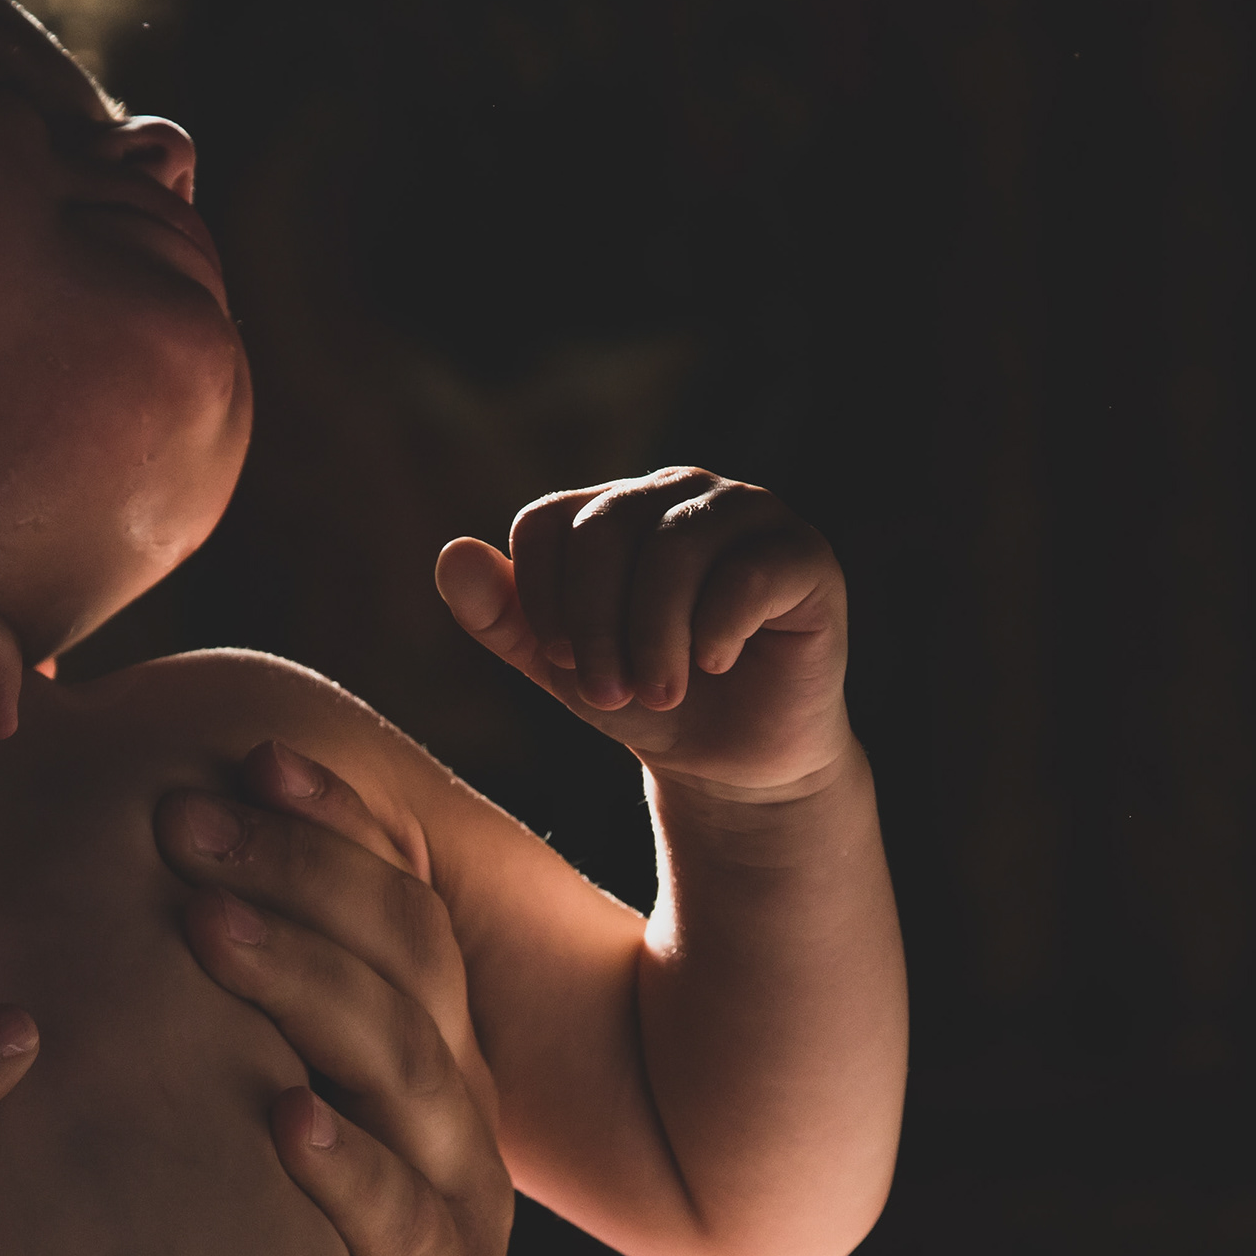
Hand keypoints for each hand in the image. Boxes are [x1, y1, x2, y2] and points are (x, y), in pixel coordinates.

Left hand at [156, 740, 511, 1255]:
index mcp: (422, 1047)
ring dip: (303, 984)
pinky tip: (284, 1124)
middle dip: (298, 874)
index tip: (249, 759)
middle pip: (403, 957)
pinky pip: (401, 1225)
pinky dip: (346, 1170)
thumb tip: (125, 878)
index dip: (337, 826)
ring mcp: (458, 1205)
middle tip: (182, 822)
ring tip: (205, 926)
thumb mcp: (261, 1124)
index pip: (402, 901)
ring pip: (403, 1064)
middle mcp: (454, 1109)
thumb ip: (229, 1016)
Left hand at [434, 468, 853, 795]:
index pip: (548, 521)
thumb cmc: (647, 701)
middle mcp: (680, 492)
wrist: (735, 763)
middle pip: (606, 528)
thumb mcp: (560, 668)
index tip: (557, 666)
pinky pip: (749, 574)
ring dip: (654, 636)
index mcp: (615, 508)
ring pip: (676, 547)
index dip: (540, 598)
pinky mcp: (804, 555)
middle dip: (595, 625)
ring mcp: (748, 515)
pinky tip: (715, 665)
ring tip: (659, 694)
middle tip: (608, 696)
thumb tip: (452, 555)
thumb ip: (501, 616)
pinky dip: (717, 630)